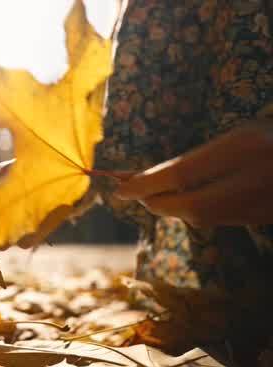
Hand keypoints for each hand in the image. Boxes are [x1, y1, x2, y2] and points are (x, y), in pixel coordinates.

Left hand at [113, 119, 272, 228]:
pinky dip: (199, 214)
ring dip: (174, 210)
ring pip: (203, 218)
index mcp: (246, 146)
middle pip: (189, 205)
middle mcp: (253, 176)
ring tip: (156, 196)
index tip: (120, 187)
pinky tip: (188, 202)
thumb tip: (154, 180)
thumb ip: (203, 158)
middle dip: (157, 203)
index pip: (181, 173)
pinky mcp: (266, 217)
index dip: (145, 184)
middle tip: (135, 194)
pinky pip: (222, 221)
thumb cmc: (271, 138)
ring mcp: (263, 202)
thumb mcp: (240, 135)